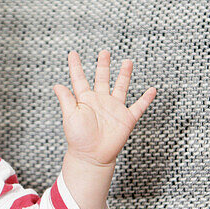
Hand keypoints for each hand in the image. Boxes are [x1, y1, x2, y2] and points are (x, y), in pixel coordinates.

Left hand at [53, 50, 155, 166]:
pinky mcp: (126, 118)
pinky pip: (138, 106)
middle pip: (102, 78)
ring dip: (124, 75)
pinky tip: (152, 90)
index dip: (76, 66)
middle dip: (103, 65)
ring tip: (127, 62)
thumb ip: (66, 100)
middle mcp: (100, 101)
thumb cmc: (78, 138)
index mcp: (85, 99)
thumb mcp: (70, 116)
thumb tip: (57, 85)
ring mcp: (114, 108)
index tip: (72, 54)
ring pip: (121, 87)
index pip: (79, 79)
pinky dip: (146, 99)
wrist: (92, 156)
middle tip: (104, 52)